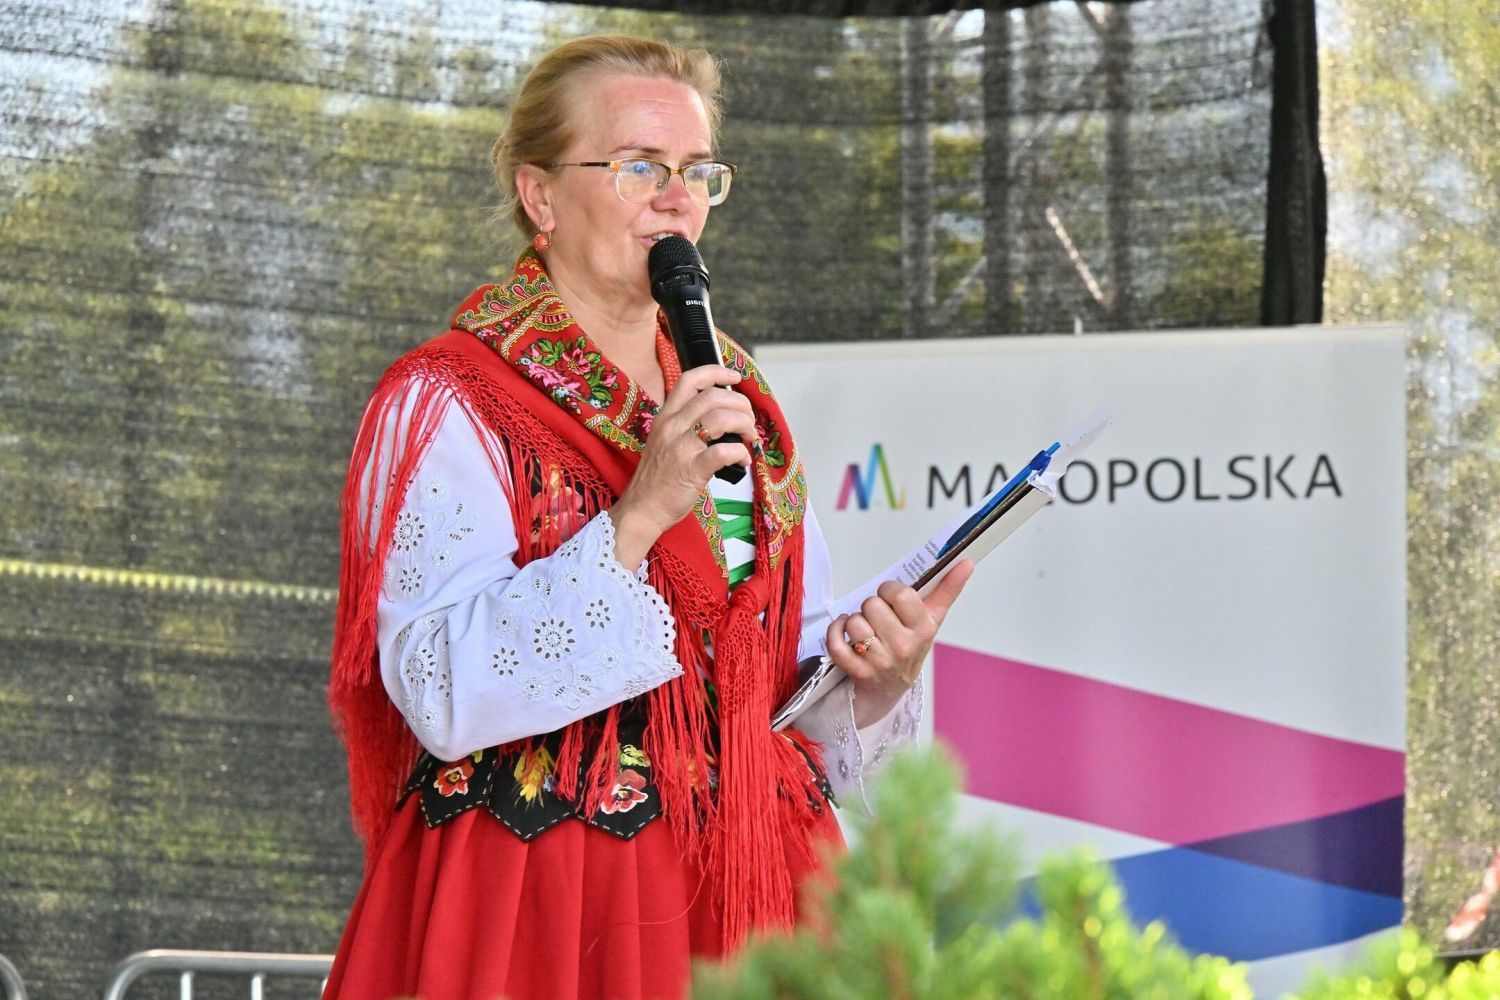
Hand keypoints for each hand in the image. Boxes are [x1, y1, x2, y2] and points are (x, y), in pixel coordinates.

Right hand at [609, 365, 756, 567]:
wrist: (641, 510)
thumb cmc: (657, 479)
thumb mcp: (665, 441)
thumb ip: (687, 425)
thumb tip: (723, 417)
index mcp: (666, 417)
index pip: (690, 380)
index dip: (716, 372)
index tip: (735, 377)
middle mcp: (671, 427)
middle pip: (713, 397)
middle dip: (740, 404)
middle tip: (748, 420)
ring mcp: (680, 448)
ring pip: (720, 419)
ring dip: (744, 425)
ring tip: (749, 437)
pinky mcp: (691, 470)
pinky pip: (723, 452)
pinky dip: (740, 452)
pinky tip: (743, 459)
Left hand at [826, 560, 973, 728]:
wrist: (890, 688)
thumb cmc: (910, 645)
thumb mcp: (931, 619)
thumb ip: (947, 589)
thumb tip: (967, 562)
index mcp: (923, 629)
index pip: (901, 594)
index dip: (889, 590)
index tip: (890, 597)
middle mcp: (903, 647)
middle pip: (872, 605)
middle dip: (871, 607)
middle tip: (878, 617)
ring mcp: (881, 662)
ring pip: (854, 623)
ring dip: (854, 621)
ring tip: (865, 629)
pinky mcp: (859, 672)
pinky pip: (836, 643)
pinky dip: (835, 633)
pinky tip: (844, 632)